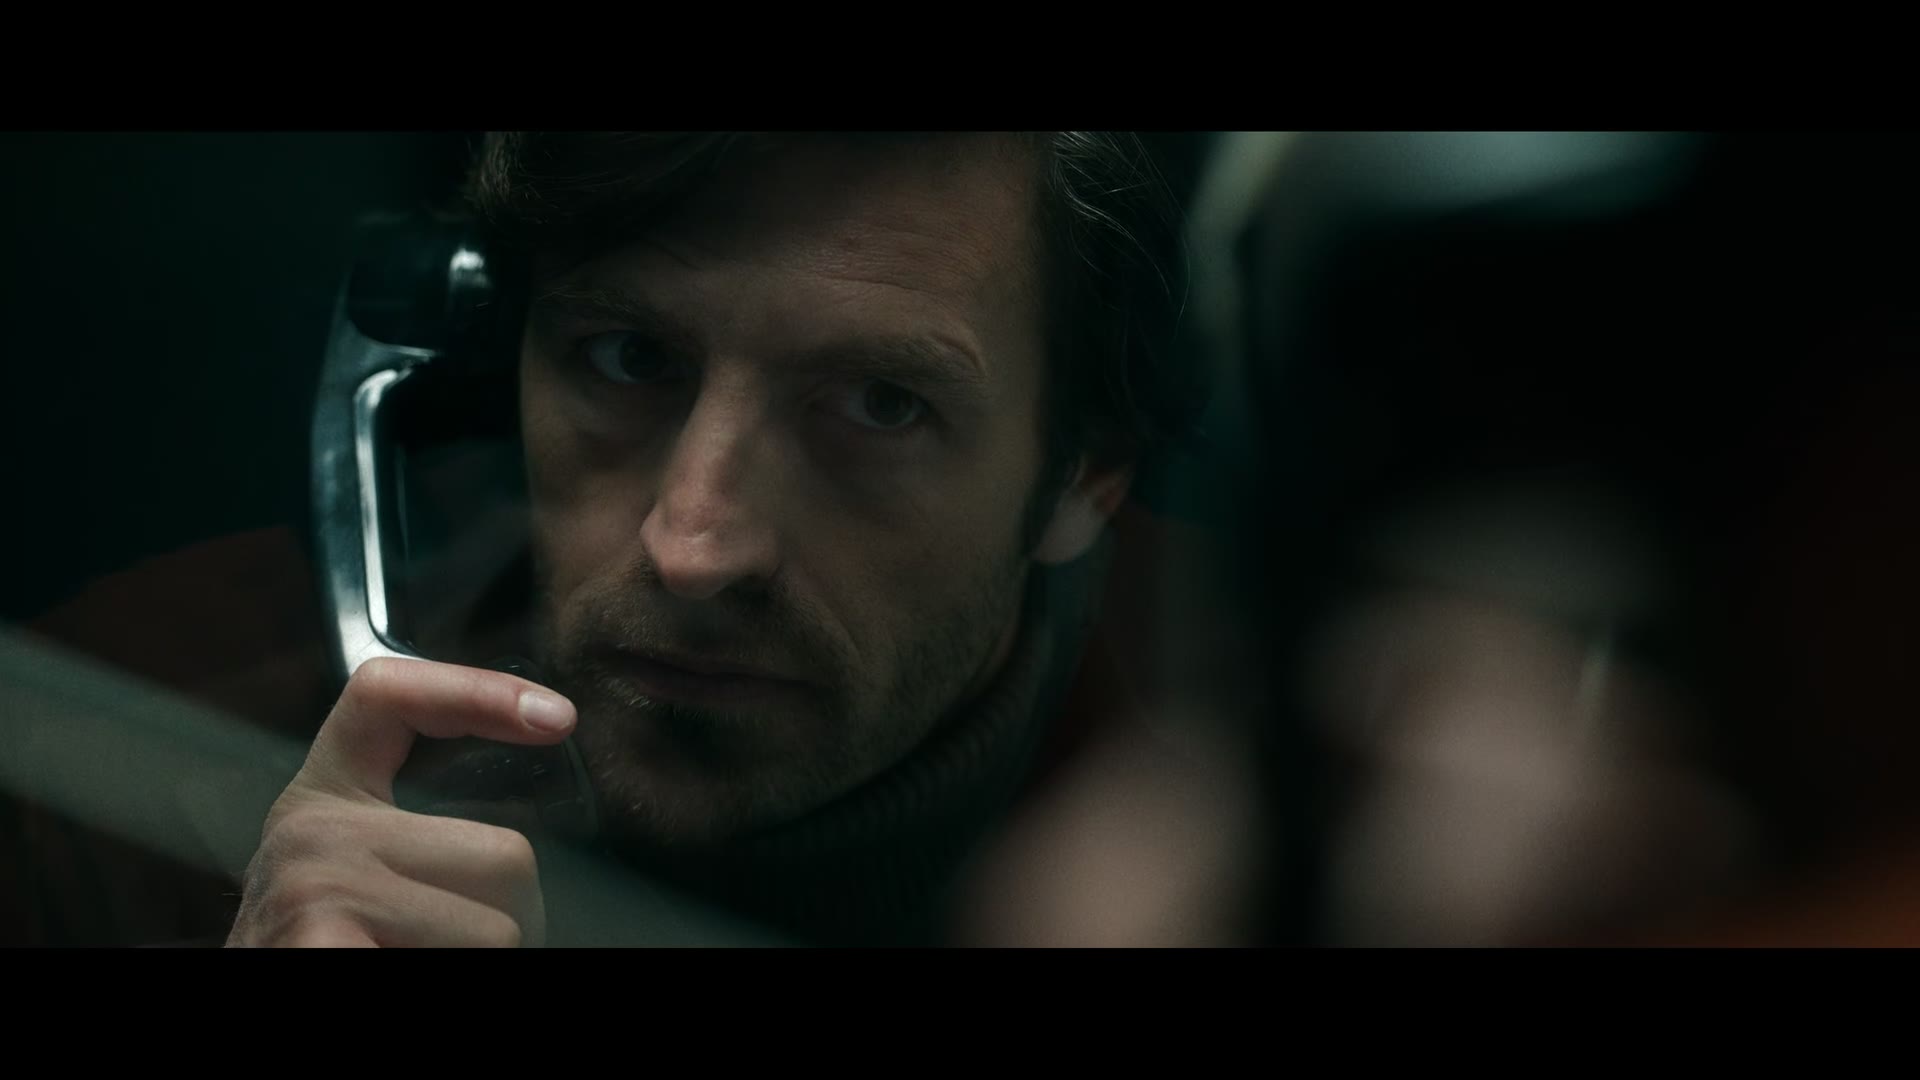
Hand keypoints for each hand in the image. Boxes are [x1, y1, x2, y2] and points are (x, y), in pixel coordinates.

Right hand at [225, 657, 575, 946]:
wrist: (261, 994)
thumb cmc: (330, 940)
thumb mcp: (357, 872)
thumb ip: (420, 837)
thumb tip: (530, 822)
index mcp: (323, 796)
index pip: (390, 696)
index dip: (480, 689)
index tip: (557, 716)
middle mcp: (311, 831)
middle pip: (506, 855)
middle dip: (511, 915)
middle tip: (451, 943)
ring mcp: (314, 888)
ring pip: (499, 930)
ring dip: (487, 960)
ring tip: (416, 957)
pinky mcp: (323, 945)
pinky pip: (467, 963)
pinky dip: (452, 976)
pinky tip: (390, 962)